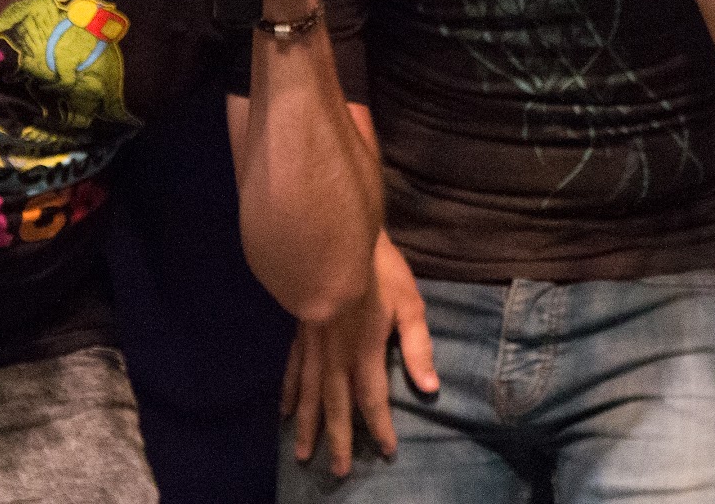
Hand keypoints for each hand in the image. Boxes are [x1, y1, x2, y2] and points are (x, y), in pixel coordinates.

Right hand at [281, 232, 437, 476]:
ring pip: (308, 395)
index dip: (380, 428)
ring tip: (302, 454)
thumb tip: (431, 389)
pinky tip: (283, 410)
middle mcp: (335, 356)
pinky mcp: (301, 332)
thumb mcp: (409, 304)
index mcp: (364, 352)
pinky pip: (292, 370)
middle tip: (337, 473)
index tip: (387, 452)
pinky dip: (289, 392)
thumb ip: (417, 348)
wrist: (332, 241)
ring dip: (307, 426)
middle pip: (336, 406)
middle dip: (339, 441)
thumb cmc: (377, 270)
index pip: (373, 400)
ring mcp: (314, 346)